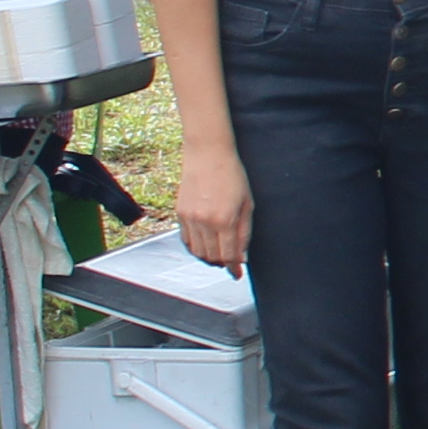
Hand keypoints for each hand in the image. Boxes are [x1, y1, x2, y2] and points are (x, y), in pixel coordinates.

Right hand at [175, 141, 253, 273]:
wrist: (208, 154)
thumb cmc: (232, 175)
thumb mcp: (247, 204)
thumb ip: (244, 232)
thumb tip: (241, 255)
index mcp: (225, 220)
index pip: (229, 255)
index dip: (234, 268)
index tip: (237, 274)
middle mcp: (205, 222)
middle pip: (212, 257)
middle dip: (222, 264)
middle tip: (230, 264)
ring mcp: (189, 218)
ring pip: (197, 251)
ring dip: (208, 258)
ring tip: (218, 257)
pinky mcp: (180, 213)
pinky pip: (186, 240)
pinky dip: (195, 248)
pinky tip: (204, 246)